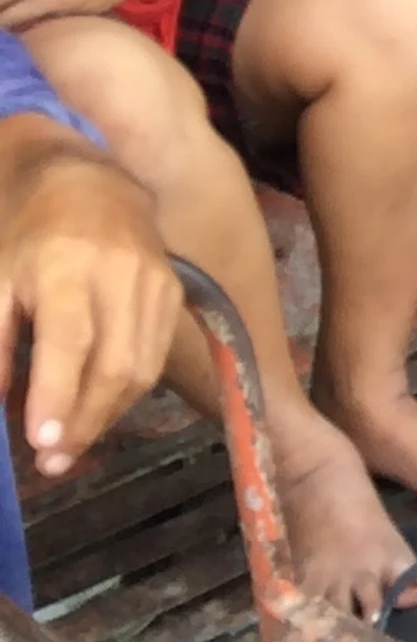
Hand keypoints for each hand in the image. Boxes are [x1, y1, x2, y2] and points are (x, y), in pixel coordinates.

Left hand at [0, 144, 181, 477]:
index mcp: (69, 264)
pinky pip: (156, 354)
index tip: (41, 443)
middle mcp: (123, 273)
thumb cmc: (28, 230)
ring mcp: (157, 282)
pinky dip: (128, 392)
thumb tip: (0, 406)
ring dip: (107, 416)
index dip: (57, 396)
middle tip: (53, 461)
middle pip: (115, 363)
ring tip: (73, 445)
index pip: (69, 340)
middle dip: (85, 421)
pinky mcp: (174, 292)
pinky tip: (99, 409)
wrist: (89, 180)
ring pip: (142, 367)